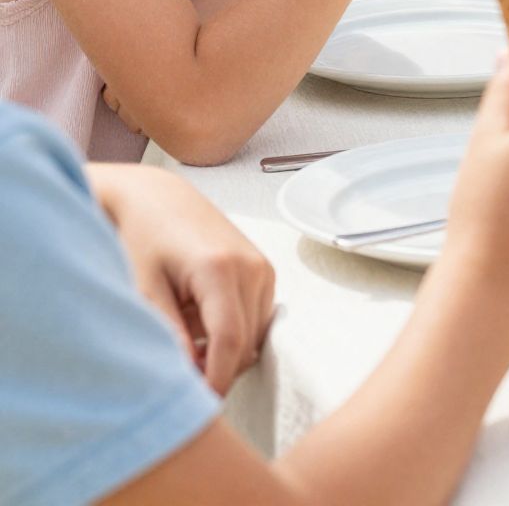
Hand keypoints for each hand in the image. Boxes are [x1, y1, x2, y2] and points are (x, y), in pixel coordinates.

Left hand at [91, 164, 274, 393]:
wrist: (160, 200)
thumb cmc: (143, 240)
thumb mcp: (143, 289)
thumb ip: (166, 334)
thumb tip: (185, 378)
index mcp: (220, 269)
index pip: (229, 341)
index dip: (216, 380)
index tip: (199, 407)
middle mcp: (252, 268)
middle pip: (244, 344)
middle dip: (215, 370)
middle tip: (177, 379)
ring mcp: (263, 270)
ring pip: (253, 336)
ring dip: (222, 351)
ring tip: (182, 336)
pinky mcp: (265, 273)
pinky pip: (255, 321)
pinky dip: (231, 333)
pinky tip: (199, 321)